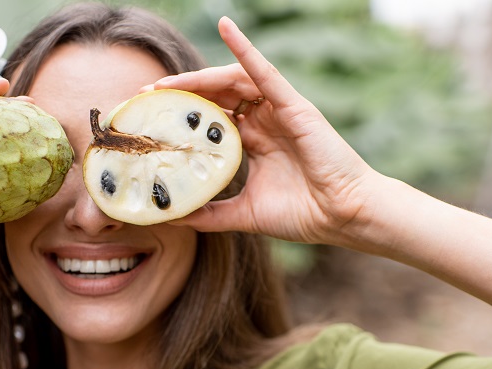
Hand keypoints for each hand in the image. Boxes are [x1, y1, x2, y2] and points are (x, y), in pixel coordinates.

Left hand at [151, 18, 379, 244]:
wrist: (341, 216)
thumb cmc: (303, 214)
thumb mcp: (245, 213)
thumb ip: (211, 213)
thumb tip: (174, 218)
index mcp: (256, 142)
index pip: (213, 118)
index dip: (184, 114)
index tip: (152, 117)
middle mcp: (265, 121)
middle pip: (218, 96)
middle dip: (183, 93)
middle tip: (149, 96)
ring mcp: (279, 110)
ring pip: (234, 82)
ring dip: (200, 78)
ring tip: (168, 84)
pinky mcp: (294, 104)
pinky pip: (264, 71)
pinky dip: (245, 48)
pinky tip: (226, 27)